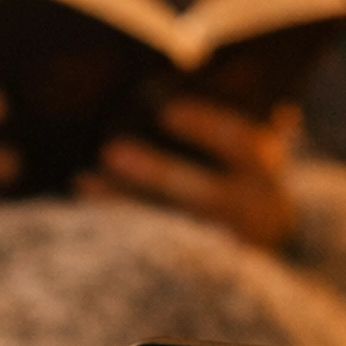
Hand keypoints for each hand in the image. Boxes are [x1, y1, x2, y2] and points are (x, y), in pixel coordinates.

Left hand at [77, 98, 299, 250]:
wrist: (260, 235)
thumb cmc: (235, 171)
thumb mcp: (239, 147)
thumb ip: (216, 121)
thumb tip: (163, 78)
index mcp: (262, 171)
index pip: (240, 145)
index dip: (206, 128)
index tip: (167, 112)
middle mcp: (250, 212)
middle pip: (203, 196)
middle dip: (156, 173)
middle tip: (110, 151)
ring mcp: (224, 246)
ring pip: (172, 229)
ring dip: (125, 205)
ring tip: (83, 182)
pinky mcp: (195, 267)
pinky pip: (153, 251)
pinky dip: (118, 229)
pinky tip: (84, 209)